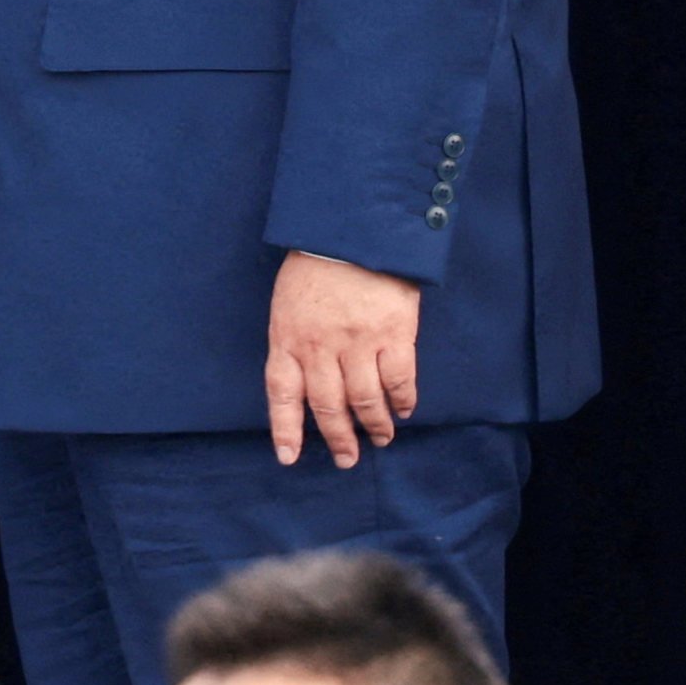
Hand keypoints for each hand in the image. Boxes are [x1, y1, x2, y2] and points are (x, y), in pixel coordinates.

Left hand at [267, 250, 420, 466]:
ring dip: (374, 426)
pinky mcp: (394, 334)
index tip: (290, 458)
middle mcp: (320, 347)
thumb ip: (293, 338)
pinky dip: (402, 401)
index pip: (282, 394)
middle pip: (327, 407)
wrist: (356, 226)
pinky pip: (398, 381)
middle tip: (347, 458)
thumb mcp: (288, 300)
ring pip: (365, 401)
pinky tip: (403, 409)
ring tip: (380, 438)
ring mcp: (358, 343)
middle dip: (338, 439)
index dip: (285, 429)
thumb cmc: (317, 262)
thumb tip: (305, 378)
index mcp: (288, 336)